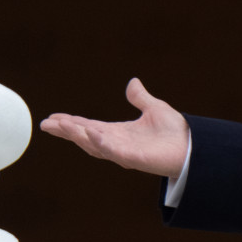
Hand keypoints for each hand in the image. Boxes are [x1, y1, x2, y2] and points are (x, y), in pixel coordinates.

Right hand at [40, 78, 189, 178]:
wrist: (195, 145)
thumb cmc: (176, 132)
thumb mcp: (154, 108)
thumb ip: (140, 98)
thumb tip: (132, 82)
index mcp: (120, 133)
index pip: (90, 127)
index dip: (72, 122)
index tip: (53, 117)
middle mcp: (119, 144)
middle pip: (86, 137)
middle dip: (67, 131)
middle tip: (46, 124)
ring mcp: (125, 152)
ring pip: (95, 145)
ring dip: (78, 135)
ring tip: (61, 126)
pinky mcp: (135, 159)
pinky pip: (114, 152)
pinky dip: (101, 144)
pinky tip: (90, 134)